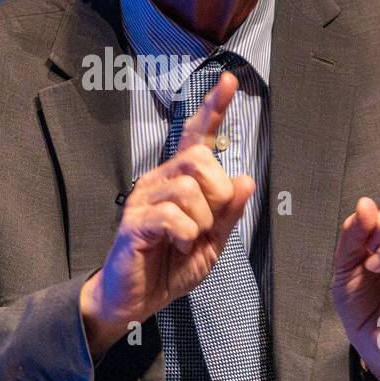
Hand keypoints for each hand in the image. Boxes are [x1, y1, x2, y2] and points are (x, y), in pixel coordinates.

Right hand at [80, 72, 253, 357]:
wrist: (135, 299)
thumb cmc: (170, 267)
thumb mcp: (212, 243)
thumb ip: (229, 213)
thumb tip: (246, 179)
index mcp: (179, 181)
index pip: (198, 136)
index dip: (214, 108)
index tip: (230, 80)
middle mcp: (159, 181)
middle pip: (198, 160)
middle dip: (216, 192)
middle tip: (209, 222)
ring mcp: (143, 199)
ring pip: (188, 188)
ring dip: (201, 221)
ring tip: (189, 239)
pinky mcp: (133, 222)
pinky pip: (171, 216)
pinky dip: (185, 234)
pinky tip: (178, 244)